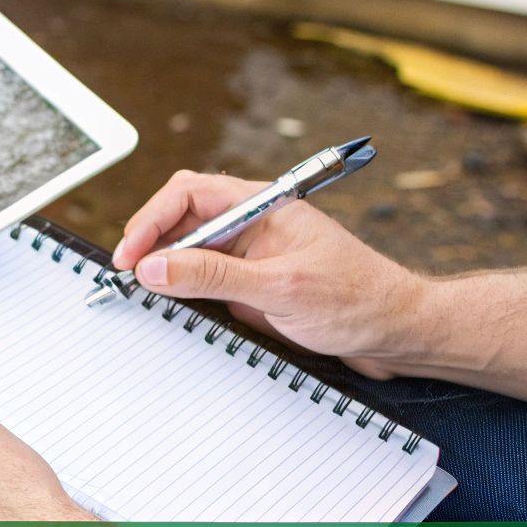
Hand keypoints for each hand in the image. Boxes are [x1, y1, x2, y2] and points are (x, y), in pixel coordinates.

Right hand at [111, 171, 424, 377]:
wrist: (399, 332)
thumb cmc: (359, 300)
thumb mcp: (280, 288)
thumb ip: (213, 276)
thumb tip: (155, 267)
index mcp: (263, 205)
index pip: (190, 194)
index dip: (152, 220)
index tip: (131, 254)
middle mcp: (253, 223)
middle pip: (183, 217)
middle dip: (149, 240)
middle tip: (128, 273)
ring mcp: (252, 253)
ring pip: (190, 248)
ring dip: (165, 266)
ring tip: (145, 289)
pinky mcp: (252, 281)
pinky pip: (205, 277)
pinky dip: (183, 289)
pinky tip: (175, 304)